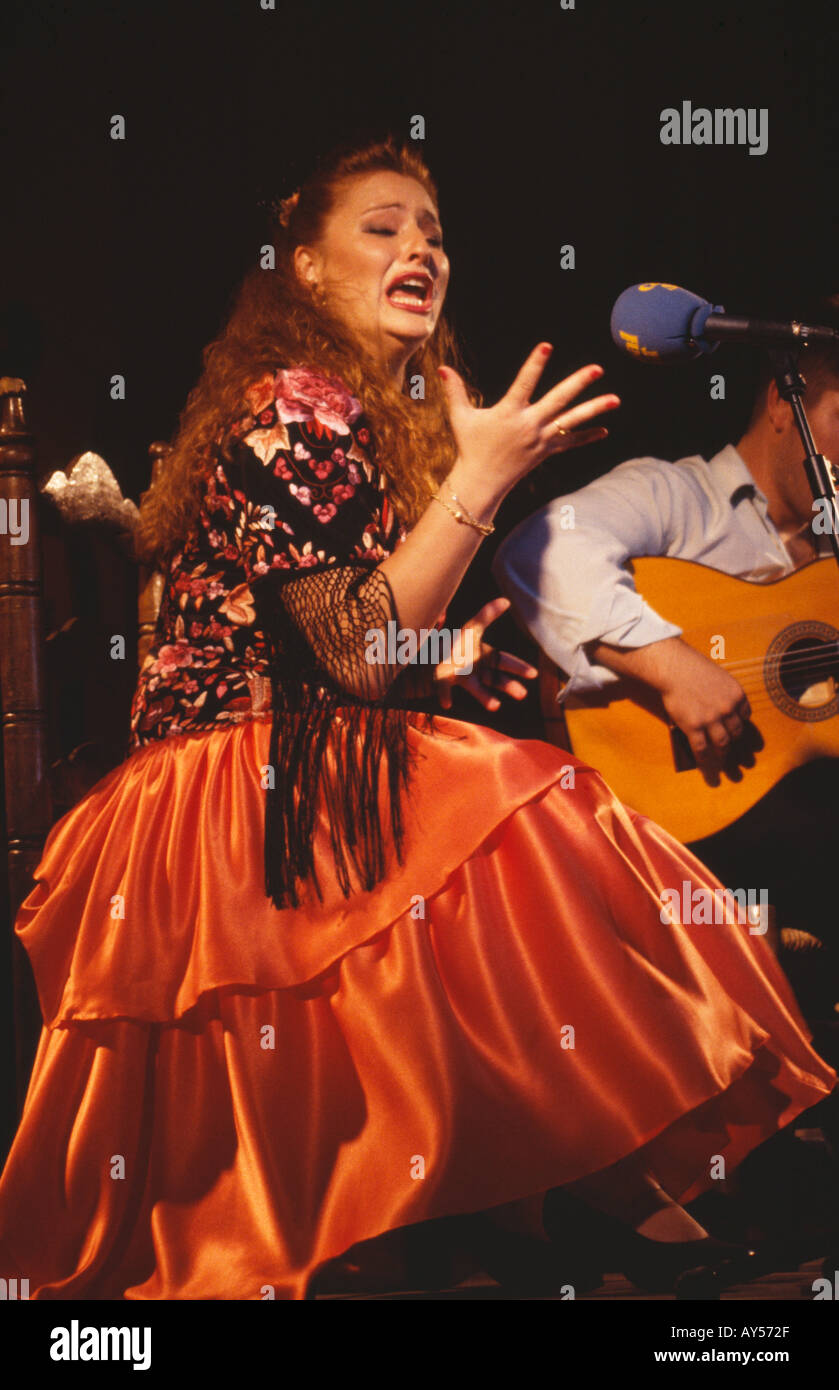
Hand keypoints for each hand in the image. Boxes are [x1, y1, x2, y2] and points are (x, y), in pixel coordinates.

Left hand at [433, 597, 537, 710]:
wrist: (427, 657)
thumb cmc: (453, 643)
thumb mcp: (471, 629)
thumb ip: (486, 616)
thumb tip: (506, 600)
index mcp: (483, 655)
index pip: (504, 660)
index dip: (518, 667)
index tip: (534, 675)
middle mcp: (475, 668)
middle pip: (495, 677)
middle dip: (508, 684)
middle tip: (522, 694)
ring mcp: (459, 677)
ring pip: (475, 687)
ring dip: (485, 696)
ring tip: (496, 706)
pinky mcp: (443, 682)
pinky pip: (445, 687)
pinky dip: (445, 693)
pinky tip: (447, 702)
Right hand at [439, 344, 619, 502]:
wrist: (482, 482)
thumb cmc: (470, 447)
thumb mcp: (461, 418)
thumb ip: (455, 391)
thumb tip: (442, 368)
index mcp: (509, 413)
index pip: (525, 383)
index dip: (535, 364)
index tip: (547, 346)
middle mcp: (529, 425)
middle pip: (559, 400)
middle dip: (579, 384)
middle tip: (598, 368)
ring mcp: (541, 439)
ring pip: (572, 422)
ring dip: (595, 410)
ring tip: (616, 399)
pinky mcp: (546, 451)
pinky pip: (570, 443)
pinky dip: (587, 437)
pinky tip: (605, 430)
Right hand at [660, 649, 751, 764]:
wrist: (673, 668)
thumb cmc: (693, 668)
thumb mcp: (719, 677)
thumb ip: (725, 693)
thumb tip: (724, 709)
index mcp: (737, 695)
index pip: (745, 715)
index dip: (740, 722)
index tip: (734, 727)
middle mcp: (727, 709)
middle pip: (736, 731)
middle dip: (733, 738)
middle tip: (728, 743)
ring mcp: (711, 719)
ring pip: (722, 743)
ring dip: (722, 751)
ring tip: (719, 755)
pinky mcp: (694, 727)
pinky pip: (701, 748)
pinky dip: (703, 757)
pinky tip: (702, 760)